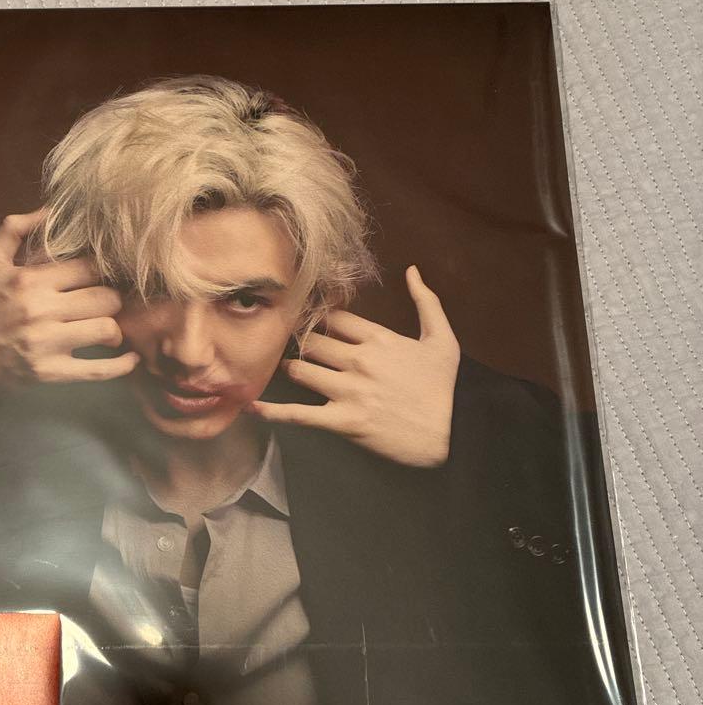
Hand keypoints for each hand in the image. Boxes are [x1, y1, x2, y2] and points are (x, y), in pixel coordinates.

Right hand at [0, 208, 137, 419]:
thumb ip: (16, 229)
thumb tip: (50, 209)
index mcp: (31, 280)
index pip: (89, 268)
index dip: (102, 270)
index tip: (103, 275)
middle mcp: (41, 311)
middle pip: (105, 298)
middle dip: (111, 299)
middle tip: (105, 302)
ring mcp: (48, 344)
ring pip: (106, 330)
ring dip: (114, 329)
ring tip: (106, 327)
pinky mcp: (52, 372)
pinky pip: (98, 370)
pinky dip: (120, 366)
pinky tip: (130, 360)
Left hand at [249, 267, 460, 466]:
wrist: (452, 435)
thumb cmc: (444, 388)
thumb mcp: (443, 339)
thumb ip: (426, 301)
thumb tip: (412, 270)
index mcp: (379, 339)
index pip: (333, 317)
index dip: (318, 317)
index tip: (309, 318)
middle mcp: (359, 361)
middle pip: (311, 341)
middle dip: (299, 342)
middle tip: (291, 344)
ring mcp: (348, 391)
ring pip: (300, 370)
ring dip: (292, 369)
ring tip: (290, 369)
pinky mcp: (342, 421)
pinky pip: (299, 414)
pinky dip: (273, 411)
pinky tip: (252, 406)